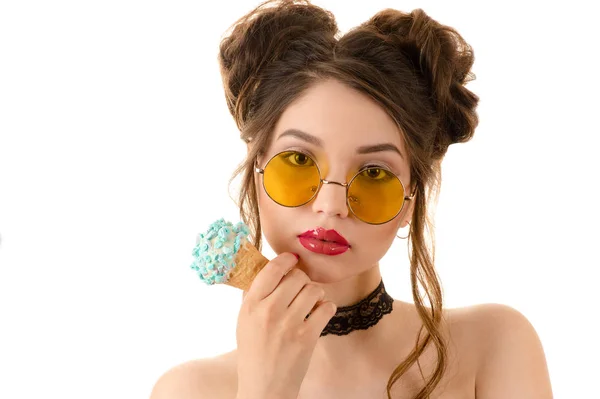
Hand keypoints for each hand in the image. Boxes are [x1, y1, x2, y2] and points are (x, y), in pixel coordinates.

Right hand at [235, 252, 336, 398]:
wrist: (264, 387)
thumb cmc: (254, 352)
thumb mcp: (244, 321)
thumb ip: (253, 295)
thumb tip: (267, 267)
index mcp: (251, 305)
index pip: (271, 269)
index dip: (286, 260)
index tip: (292, 260)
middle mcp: (269, 311)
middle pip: (296, 277)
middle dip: (303, 280)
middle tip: (302, 288)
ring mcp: (289, 324)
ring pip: (313, 290)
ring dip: (316, 294)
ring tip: (311, 302)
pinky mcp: (307, 337)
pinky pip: (326, 308)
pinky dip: (327, 308)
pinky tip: (319, 314)